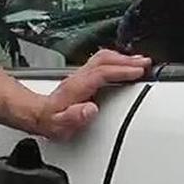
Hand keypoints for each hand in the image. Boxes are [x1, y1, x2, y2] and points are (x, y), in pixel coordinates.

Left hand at [35, 50, 151, 139]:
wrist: (38, 115)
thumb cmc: (50, 120)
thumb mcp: (59, 125)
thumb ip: (74, 118)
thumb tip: (90, 110)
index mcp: (76, 87)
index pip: (101, 73)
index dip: (120, 71)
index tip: (138, 72)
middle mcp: (78, 78)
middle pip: (103, 60)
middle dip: (126, 60)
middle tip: (145, 63)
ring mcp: (80, 75)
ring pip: (102, 58)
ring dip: (122, 58)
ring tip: (141, 62)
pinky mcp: (83, 77)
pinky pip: (102, 63)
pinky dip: (117, 61)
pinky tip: (125, 65)